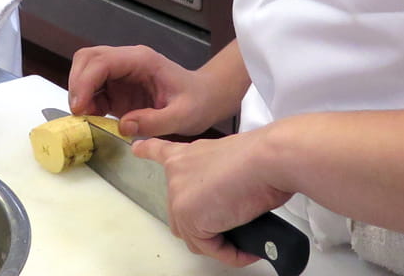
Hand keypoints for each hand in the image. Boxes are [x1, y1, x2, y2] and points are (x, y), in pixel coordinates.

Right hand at [68, 45, 231, 138]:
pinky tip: (96, 118)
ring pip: (86, 71)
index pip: (102, 61)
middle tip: (79, 112)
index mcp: (142, 60)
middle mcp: (128, 61)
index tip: (80, 107)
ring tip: (87, 117)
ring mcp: (121, 72)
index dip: (85, 81)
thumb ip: (154, 121)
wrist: (206, 99)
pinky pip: (93, 88)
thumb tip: (124, 126)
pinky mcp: (118, 86)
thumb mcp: (182, 116)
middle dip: (77, 84)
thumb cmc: (198, 101)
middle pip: (87, 58)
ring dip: (80, 93)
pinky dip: (87, 102)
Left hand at [135, 133, 293, 266]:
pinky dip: (231, 254)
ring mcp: (179, 197)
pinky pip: (210, 248)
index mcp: (187, 155)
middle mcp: (177, 174)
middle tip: (234, 224)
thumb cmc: (260, 157)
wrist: (266, 160)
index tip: (137, 148)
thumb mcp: (232, 162)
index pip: (160, 151)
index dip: (148, 150)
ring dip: (220, 243)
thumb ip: (218, 180)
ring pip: (195, 237)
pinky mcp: (190, 219)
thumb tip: (231, 203)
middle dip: (205, 226)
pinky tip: (247, 250)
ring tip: (245, 239)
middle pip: (182, 214)